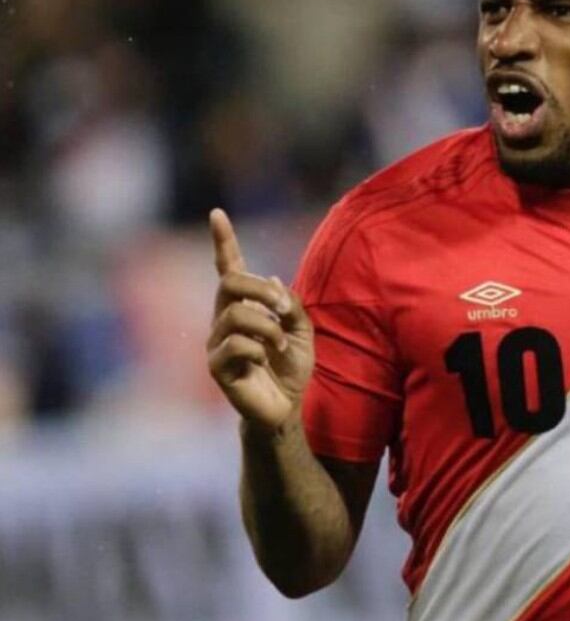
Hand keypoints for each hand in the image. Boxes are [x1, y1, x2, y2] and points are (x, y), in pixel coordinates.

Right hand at [206, 209, 313, 429]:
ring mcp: (217, 342)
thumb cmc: (291, 367)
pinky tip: (266, 360)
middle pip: (230, 283)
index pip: (228, 268)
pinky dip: (259, 348)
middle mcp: (224, 319)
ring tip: (280, 344)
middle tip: (284, 308)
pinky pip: (235, 344)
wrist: (286, 406)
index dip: (222, 241)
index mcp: (244, 306)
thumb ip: (289, 304)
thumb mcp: (302, 329)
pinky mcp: (216, 367)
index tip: (217, 214)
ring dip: (267, 326)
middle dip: (261, 290)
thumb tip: (270, 279)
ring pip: (235, 314)